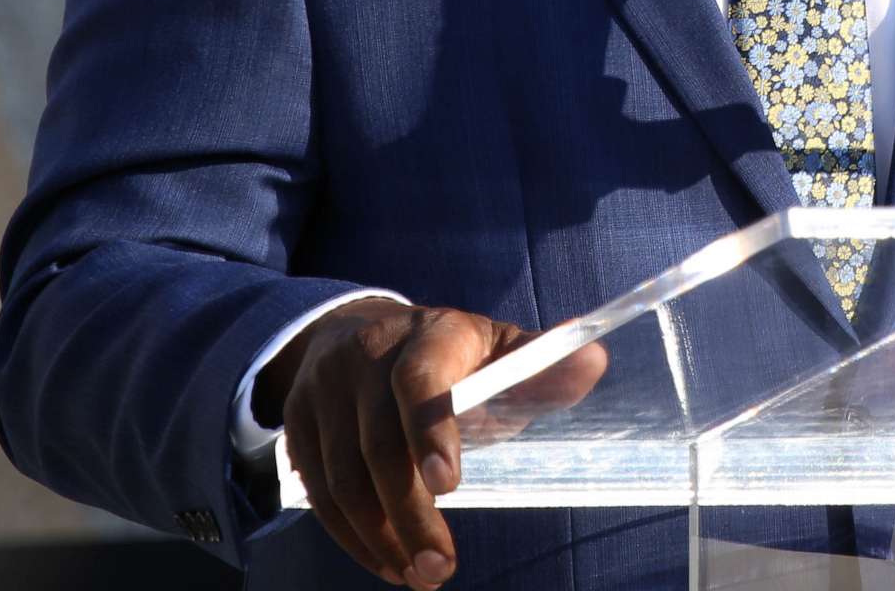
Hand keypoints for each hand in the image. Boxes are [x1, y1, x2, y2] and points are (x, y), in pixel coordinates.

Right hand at [256, 298, 607, 586]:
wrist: (355, 327)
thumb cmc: (448, 353)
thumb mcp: (496, 348)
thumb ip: (541, 366)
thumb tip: (596, 360)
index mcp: (428, 332)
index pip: (419, 380)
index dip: (431, 431)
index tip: (450, 486)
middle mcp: (367, 353)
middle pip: (378, 444)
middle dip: (410, 515)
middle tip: (442, 565)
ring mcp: (325, 388)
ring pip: (343, 477)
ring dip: (381, 538)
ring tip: (420, 575)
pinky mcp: (298, 422)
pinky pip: (317, 492)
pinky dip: (351, 536)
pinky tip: (386, 562)